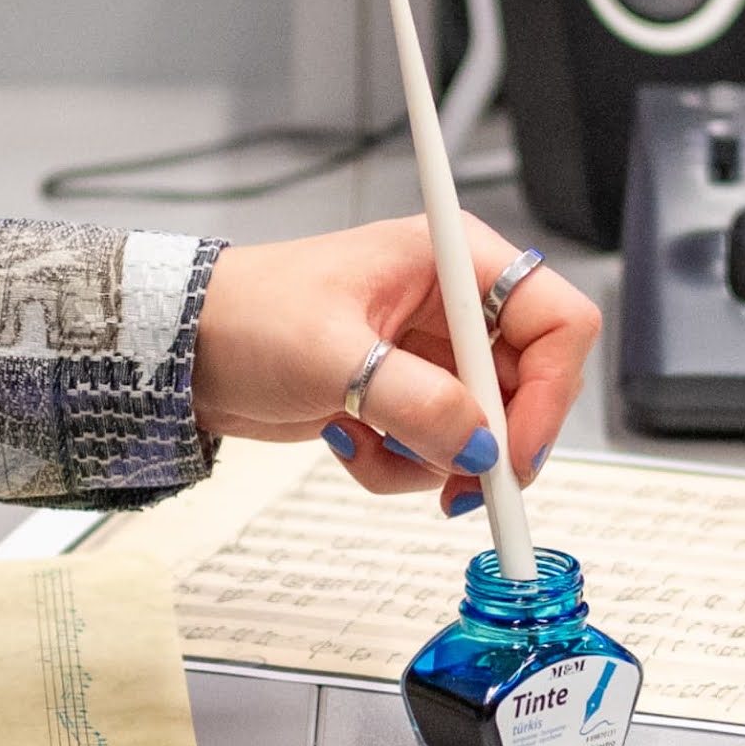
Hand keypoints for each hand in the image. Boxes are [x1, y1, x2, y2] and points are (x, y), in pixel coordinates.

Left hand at [193, 218, 603, 514]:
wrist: (187, 353)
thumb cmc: (245, 316)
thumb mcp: (333, 356)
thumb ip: (416, 403)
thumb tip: (481, 447)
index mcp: (452, 262)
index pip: (557, 321)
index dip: (550, 391)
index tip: (513, 450)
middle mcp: (454, 306)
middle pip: (530, 387)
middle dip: (489, 443)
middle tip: (455, 483)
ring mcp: (431, 356)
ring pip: (484, 431)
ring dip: (431, 460)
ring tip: (367, 444)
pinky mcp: (406, 397)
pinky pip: (438, 450)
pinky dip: (398, 466)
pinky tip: (347, 440)